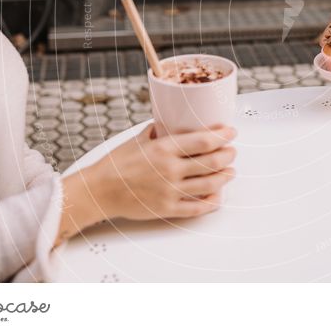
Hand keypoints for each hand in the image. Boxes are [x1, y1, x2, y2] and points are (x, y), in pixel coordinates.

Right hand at [56, 124, 236, 245]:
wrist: (98, 190)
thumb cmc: (116, 164)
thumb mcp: (137, 139)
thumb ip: (157, 130)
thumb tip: (170, 120)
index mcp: (163, 148)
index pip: (203, 141)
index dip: (222, 136)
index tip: (231, 132)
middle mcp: (169, 169)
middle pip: (211, 162)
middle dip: (228, 155)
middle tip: (232, 152)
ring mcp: (169, 191)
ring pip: (209, 184)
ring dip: (225, 177)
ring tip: (230, 172)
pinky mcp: (166, 209)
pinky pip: (196, 208)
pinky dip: (211, 202)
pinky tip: (218, 196)